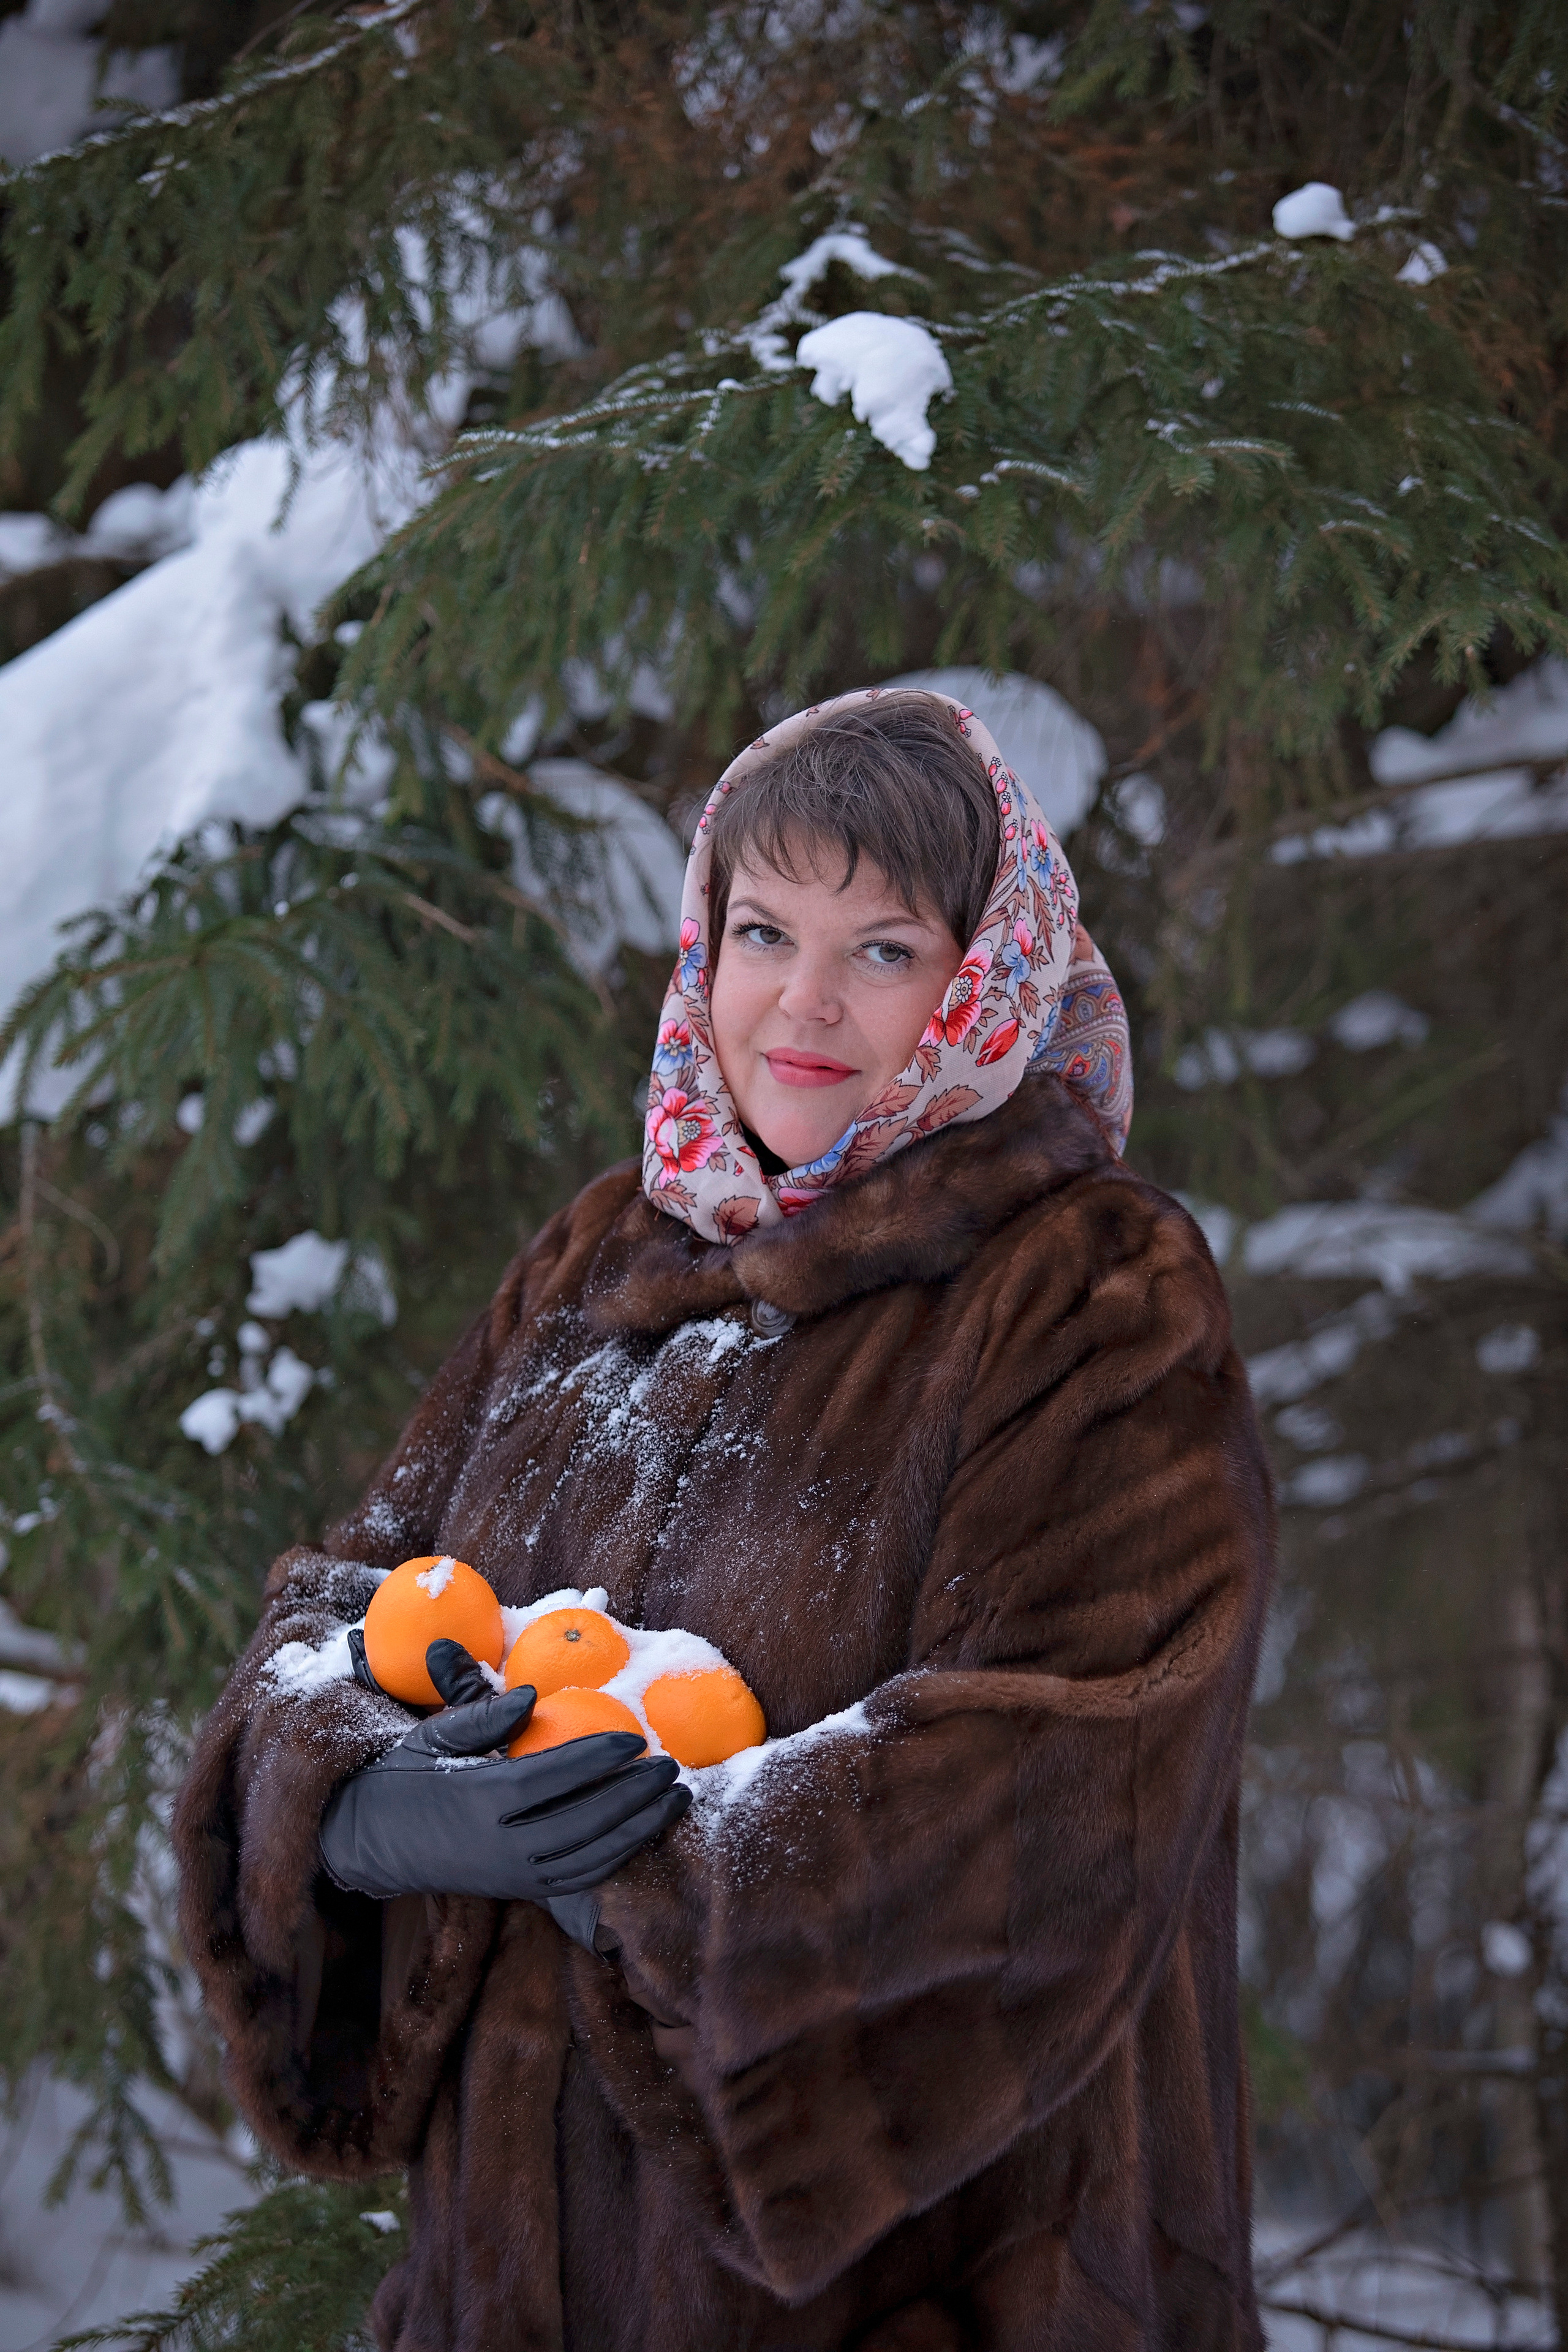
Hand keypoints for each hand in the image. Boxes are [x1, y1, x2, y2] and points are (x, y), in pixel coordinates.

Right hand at [319, 1640, 688, 1902]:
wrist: (371, 1842)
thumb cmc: (405, 1776)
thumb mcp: (431, 1737)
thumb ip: (480, 1716)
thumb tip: (531, 1694)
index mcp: (475, 1802)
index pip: (548, 1779)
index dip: (597, 1757)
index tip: (637, 1737)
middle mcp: (498, 1847)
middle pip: (580, 1824)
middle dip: (633, 1796)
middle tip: (672, 1766)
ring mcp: (511, 1876)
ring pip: (588, 1859)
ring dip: (638, 1830)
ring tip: (674, 1799)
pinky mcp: (519, 1891)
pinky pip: (578, 1879)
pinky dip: (617, 1858)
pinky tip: (645, 1831)